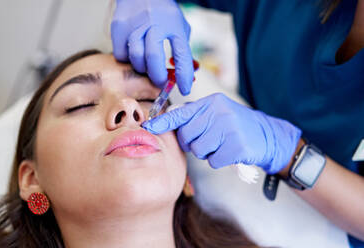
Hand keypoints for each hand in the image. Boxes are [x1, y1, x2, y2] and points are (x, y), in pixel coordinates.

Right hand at [111, 0, 193, 94]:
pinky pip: (121, 55)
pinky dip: (128, 60)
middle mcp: (154, 23)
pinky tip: (134, 52)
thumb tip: (186, 79)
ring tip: (147, 64)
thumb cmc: (163, 14)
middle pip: (153, 58)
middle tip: (160, 82)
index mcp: (174, 25)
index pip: (182, 54)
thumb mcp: (179, 28)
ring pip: (135, 58)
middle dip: (158, 77)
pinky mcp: (119, 28)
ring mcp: (135, 25)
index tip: (184, 89)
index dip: (184, 76)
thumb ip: (183, 52)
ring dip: (142, 68)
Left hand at [142, 93, 301, 173]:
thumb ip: (195, 115)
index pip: (181, 113)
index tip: (148, 127)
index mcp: (212, 103)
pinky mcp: (237, 146)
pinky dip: (219, 160)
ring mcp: (229, 129)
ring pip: (199, 150)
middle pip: (187, 136)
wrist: (268, 135)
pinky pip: (213, 160)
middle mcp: (219, 113)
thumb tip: (167, 121)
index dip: (163, 122)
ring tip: (221, 145)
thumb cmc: (236, 126)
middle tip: (209, 140)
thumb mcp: (217, 113)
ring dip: (207, 152)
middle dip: (193, 143)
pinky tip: (230, 152)